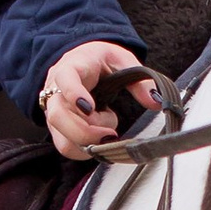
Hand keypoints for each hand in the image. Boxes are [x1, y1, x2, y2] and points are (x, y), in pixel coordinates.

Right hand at [41, 39, 156, 157]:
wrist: (81, 61)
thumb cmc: (99, 60)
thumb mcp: (122, 60)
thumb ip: (139, 80)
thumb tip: (156, 101)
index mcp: (71, 67)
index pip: (65, 79)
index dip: (74, 94)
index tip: (89, 107)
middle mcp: (56, 91)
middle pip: (58, 116)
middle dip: (85, 131)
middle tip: (110, 132)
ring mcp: (54, 112)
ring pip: (61, 137)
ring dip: (88, 141)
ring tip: (109, 131)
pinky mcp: (58, 128)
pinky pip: (66, 147)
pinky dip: (86, 149)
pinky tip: (101, 138)